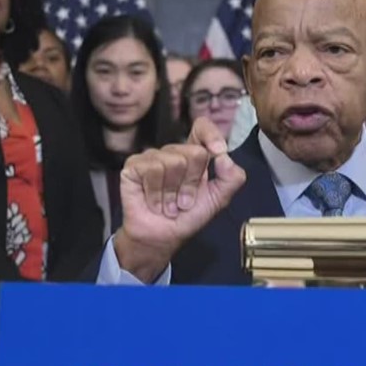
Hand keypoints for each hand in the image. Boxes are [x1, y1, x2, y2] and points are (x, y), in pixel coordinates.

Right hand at [113, 117, 246, 281]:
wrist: (163, 238)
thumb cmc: (188, 217)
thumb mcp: (219, 199)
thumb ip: (232, 178)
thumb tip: (225, 157)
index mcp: (194, 154)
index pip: (202, 127)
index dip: (211, 135)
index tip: (218, 152)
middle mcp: (173, 152)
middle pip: (194, 152)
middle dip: (192, 183)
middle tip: (184, 200)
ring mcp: (152, 157)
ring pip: (173, 162)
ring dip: (173, 193)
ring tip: (169, 205)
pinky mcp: (133, 167)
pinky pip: (152, 169)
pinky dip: (156, 193)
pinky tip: (154, 202)